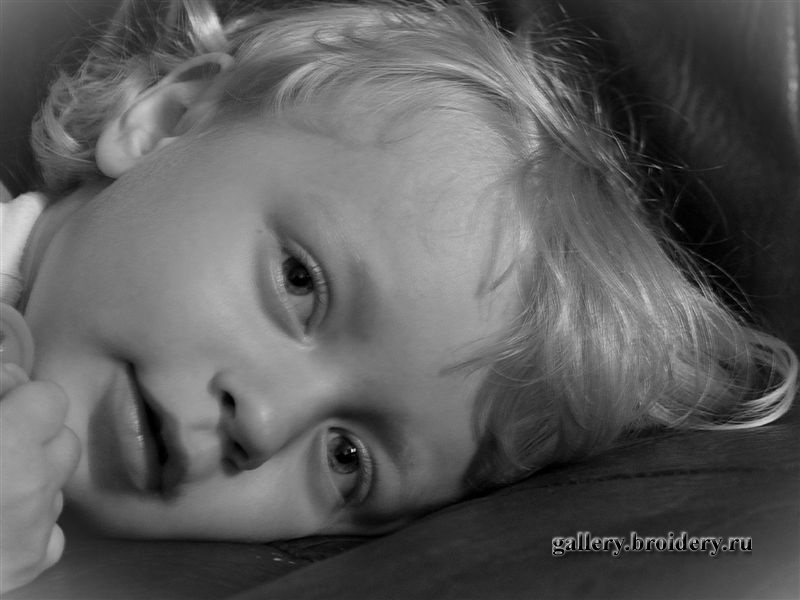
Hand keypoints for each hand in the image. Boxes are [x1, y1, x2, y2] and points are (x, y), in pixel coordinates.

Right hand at [1, 365, 80, 592]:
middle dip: (34, 439)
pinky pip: (50, 528)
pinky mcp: (32, 562)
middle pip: (63, 440)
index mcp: (7, 441)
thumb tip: (11, 378)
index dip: (24, 402)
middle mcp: (32, 483)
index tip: (3, 411)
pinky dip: (28, 524)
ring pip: (57, 483)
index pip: (51, 399)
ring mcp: (35, 526)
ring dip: (33, 480)